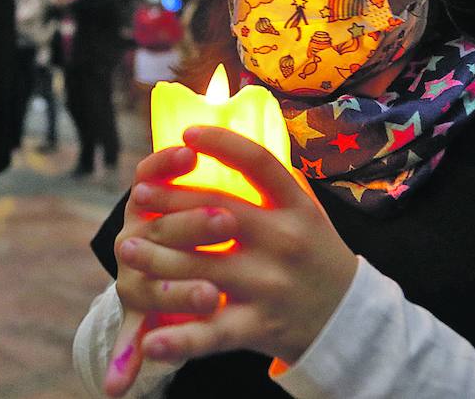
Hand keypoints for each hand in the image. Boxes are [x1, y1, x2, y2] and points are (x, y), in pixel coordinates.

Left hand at [108, 127, 356, 394]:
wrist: (348, 319)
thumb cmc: (314, 255)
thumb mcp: (306, 211)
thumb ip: (272, 181)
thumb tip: (227, 137)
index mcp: (296, 207)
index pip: (258, 163)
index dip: (221, 144)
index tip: (186, 134)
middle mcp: (285, 242)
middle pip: (217, 212)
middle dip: (170, 202)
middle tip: (137, 196)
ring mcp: (271, 286)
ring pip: (202, 269)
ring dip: (157, 259)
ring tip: (126, 247)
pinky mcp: (260, 326)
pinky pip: (213, 332)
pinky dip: (181, 340)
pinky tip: (151, 339)